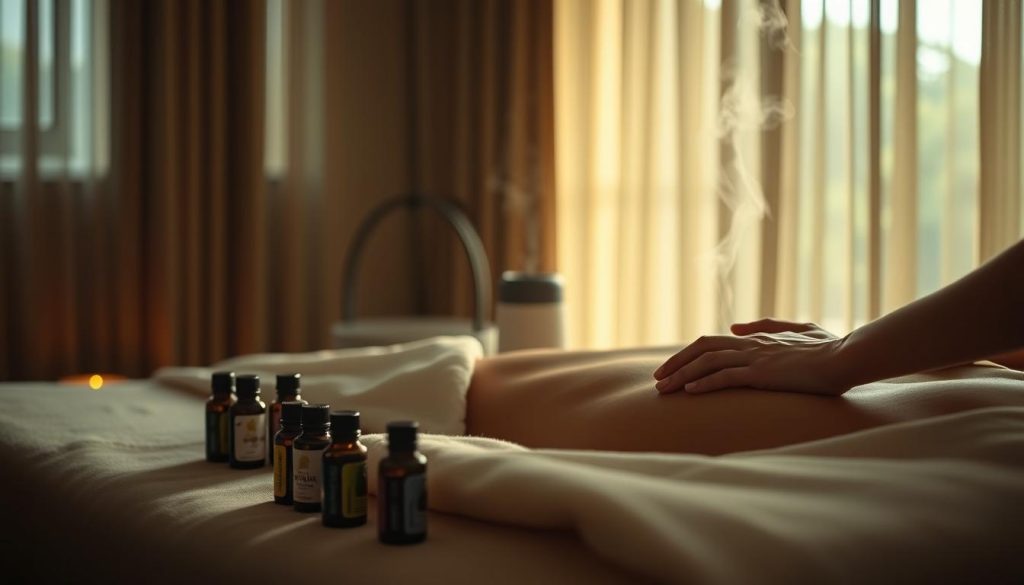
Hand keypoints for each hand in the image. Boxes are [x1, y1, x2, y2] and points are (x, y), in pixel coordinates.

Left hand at [652, 319, 851, 395]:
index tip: (672, 368)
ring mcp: (756, 358)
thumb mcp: (798, 330)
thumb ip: (766, 326)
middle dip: (675, 363)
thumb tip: (736, 327)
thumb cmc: (829, 348)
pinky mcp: (763, 373)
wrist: (848, 357)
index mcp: (757, 338)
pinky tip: (689, 392)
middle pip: (701, 348)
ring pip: (708, 362)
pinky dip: (704, 383)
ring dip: (681, 376)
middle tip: (657, 380)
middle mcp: (751, 344)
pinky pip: (726, 377)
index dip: (688, 354)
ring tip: (663, 390)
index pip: (712, 342)